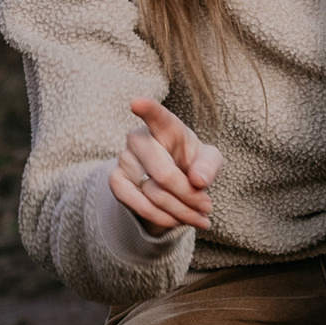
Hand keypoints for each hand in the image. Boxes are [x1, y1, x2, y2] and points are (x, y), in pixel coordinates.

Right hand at [108, 96, 222, 233]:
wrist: (168, 183)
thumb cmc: (191, 163)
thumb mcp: (209, 160)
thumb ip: (209, 165)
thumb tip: (198, 180)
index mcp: (165, 127)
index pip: (156, 116)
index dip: (147, 109)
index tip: (136, 103)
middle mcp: (139, 139)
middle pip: (164, 174)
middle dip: (189, 196)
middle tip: (207, 206)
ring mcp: (123, 159)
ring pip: (154, 194)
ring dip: (181, 211)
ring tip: (199, 218)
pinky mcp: (115, 181)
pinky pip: (138, 205)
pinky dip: (161, 217)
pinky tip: (177, 221)